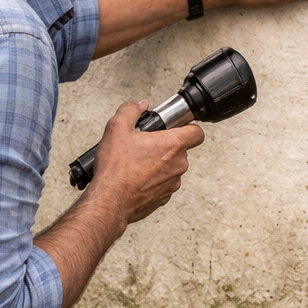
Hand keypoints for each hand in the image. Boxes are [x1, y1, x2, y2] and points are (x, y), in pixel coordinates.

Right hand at [89, 99, 204, 226]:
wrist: (110, 201)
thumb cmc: (116, 169)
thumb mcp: (117, 128)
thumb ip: (131, 110)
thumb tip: (140, 106)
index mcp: (173, 145)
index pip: (197, 132)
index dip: (187, 127)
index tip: (176, 127)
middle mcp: (178, 165)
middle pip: (181, 150)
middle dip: (165, 146)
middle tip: (145, 145)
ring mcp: (173, 183)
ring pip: (172, 167)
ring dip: (159, 164)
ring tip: (138, 162)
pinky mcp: (165, 197)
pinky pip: (163, 183)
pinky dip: (153, 180)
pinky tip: (136, 178)